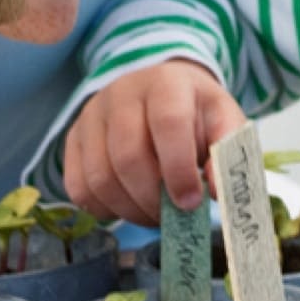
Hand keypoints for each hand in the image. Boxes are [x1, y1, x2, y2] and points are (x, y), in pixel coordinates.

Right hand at [63, 59, 245, 225]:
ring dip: (130, 210)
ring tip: (154, 214)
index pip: (168, 123)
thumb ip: (227, 154)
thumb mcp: (223, 121)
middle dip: (153, 199)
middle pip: (128, 157)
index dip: (179, 169)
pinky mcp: (72, 138)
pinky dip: (104, 209)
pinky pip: (78, 187)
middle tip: (173, 216)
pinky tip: (128, 207)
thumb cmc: (195, 112)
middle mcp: (121, 94)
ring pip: (100, 177)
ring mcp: (91, 116)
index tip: (191, 202)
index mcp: (166, 84)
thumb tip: (216, 192)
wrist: (159, 91)